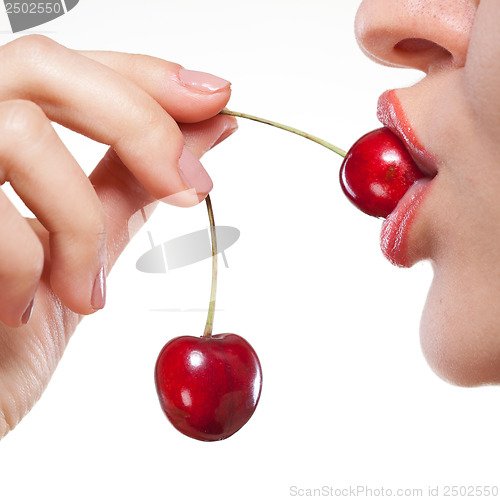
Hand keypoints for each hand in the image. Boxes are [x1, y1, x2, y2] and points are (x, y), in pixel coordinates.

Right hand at [0, 35, 236, 437]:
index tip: (214, 99)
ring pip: (19, 135)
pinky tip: (25, 309)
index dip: (146, 75)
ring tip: (85, 290)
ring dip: (79, 224)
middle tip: (190, 187)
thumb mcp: (83, 244)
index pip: (70, 64)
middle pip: (45, 66)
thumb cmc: (8, 330)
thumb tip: (207, 129)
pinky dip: (32, 269)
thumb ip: (134, 181)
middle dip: (138, 124)